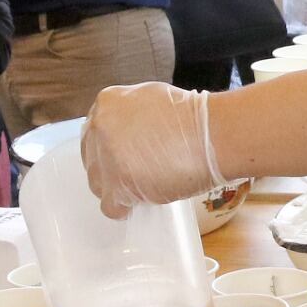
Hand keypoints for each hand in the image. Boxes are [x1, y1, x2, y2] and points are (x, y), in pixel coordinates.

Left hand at [82, 82, 222, 218]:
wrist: (212, 136)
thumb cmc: (194, 119)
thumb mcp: (151, 98)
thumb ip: (128, 115)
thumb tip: (122, 134)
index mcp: (107, 104)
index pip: (94, 134)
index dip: (110, 149)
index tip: (123, 157)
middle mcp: (100, 127)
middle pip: (93, 160)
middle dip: (113, 169)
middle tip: (138, 172)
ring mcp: (107, 157)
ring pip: (98, 184)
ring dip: (118, 189)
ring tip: (144, 185)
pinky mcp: (118, 185)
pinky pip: (110, 206)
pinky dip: (125, 208)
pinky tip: (142, 199)